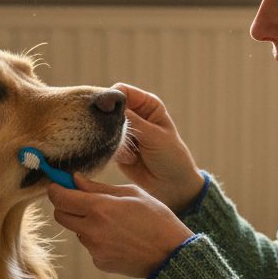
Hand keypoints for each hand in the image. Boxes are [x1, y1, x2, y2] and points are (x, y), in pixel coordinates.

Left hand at [47, 173, 194, 278]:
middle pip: (60, 215)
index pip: (60, 197)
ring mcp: (94, 249)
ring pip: (76, 230)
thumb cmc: (156, 218)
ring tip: (113, 221)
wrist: (172, 254)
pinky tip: (120, 237)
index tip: (60, 185)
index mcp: (99, 208)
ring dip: (85, 223)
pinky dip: (98, 239)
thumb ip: (98, 187)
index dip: (56, 189)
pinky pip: (90, 246)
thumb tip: (74, 179)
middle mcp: (92, 229)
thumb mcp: (131, 193)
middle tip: (82, 200)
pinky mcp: (100, 262)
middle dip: (66, 205)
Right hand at [112, 83, 205, 212]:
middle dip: (111, 123)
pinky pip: (105, 145)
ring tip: (134, 153)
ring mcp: (123, 132)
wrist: (173, 187)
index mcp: (147, 105)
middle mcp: (134, 115)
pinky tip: (132, 160)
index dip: (112, 98)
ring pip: (104, 128)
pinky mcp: (116, 148)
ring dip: (115, 141)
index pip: (122, 91)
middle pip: (109, 109)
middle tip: (122, 138)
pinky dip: (115, 152)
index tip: (107, 112)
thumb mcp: (154, 136)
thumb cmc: (171, 157)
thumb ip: (132, 121)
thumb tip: (109, 106)